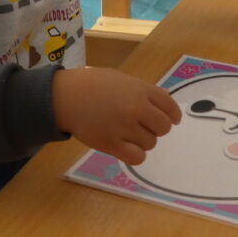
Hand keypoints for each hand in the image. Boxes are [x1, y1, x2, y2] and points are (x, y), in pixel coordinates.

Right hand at [52, 67, 180, 164]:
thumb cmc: (91, 85)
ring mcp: (125, 126)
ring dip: (142, 141)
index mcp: (140, 89)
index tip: (172, 120)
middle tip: (142, 127)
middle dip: (156, 128)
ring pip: (150, 143)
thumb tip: (165, 102)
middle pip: (163, 127)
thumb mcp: (121, 80)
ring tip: (126, 134)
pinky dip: (135, 155)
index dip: (173, 115)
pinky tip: (125, 148)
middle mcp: (136, 108)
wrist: (64, 96)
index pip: (170, 106)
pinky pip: (138, 157)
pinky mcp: (111, 144)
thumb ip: (143, 91)